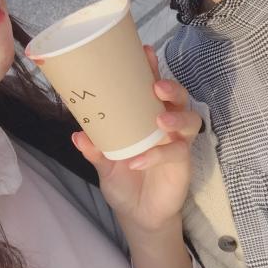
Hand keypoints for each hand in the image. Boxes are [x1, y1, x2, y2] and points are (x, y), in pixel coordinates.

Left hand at [72, 46, 201, 233]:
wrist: (138, 215)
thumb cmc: (124, 179)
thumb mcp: (104, 164)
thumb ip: (94, 149)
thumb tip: (77, 135)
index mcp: (146, 116)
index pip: (152, 87)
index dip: (152, 68)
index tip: (145, 52)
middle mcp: (166, 124)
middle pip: (179, 97)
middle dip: (171, 87)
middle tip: (157, 87)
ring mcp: (177, 142)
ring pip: (189, 119)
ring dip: (176, 116)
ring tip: (160, 120)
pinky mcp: (183, 163)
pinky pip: (177, 152)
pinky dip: (159, 155)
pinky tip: (140, 161)